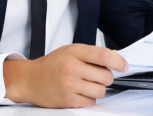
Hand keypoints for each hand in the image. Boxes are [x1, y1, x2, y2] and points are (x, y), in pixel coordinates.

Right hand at [3, 44, 127, 107]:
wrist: (29, 79)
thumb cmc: (51, 65)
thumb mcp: (70, 51)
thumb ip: (90, 54)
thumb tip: (114, 59)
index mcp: (74, 51)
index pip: (104, 55)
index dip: (118, 62)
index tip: (123, 66)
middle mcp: (72, 67)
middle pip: (106, 76)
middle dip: (106, 77)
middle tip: (97, 76)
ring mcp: (69, 84)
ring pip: (100, 91)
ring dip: (98, 89)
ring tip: (86, 84)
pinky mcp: (67, 100)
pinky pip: (91, 102)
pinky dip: (88, 99)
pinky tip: (79, 92)